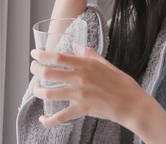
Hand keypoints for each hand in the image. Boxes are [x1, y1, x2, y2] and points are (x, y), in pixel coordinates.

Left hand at [30, 47, 149, 128]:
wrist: (131, 104)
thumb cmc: (121, 83)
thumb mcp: (106, 63)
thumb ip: (89, 54)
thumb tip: (77, 46)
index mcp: (86, 64)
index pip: (58, 57)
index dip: (42, 55)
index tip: (34, 53)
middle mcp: (80, 78)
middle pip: (49, 73)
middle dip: (35, 70)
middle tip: (33, 68)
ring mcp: (79, 95)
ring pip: (49, 94)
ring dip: (38, 92)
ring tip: (37, 89)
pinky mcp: (81, 110)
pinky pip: (60, 117)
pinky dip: (48, 120)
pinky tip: (43, 119)